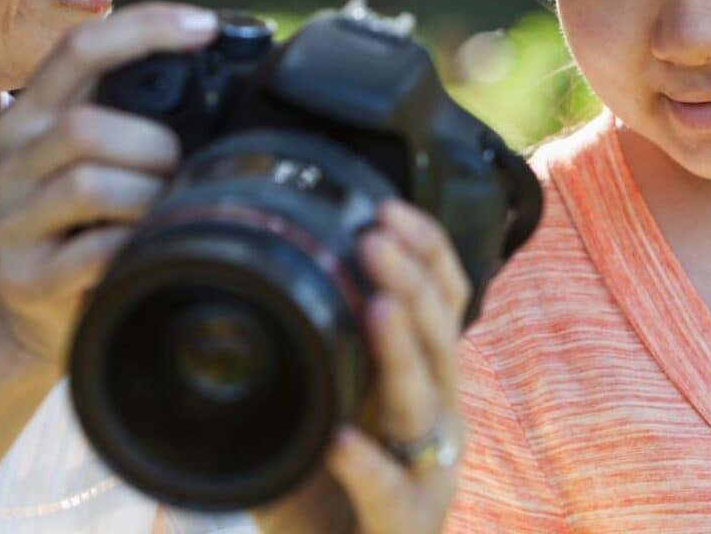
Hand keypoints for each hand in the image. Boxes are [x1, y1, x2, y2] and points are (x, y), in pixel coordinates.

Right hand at [0, 2, 218, 373]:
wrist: (30, 304)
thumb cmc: (87, 214)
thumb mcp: (101, 150)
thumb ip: (138, 110)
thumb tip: (226, 73)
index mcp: (37, 111)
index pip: (81, 49)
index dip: (145, 28)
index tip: (207, 27)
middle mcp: (15, 155)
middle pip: (85, 127)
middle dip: (155, 145)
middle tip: (182, 166)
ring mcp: (13, 216)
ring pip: (88, 184)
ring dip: (148, 194)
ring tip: (166, 206)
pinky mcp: (24, 275)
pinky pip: (91, 251)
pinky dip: (134, 243)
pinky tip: (146, 243)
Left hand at [255, 199, 470, 533]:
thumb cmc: (331, 479)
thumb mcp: (326, 396)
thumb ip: (318, 345)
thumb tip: (265, 269)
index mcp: (422, 374)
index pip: (444, 299)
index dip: (426, 250)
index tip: (387, 208)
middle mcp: (437, 414)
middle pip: (440, 336)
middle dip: (412, 281)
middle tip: (375, 238)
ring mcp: (428, 471)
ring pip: (426, 403)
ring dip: (401, 351)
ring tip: (378, 308)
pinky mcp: (406, 526)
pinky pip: (393, 495)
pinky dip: (368, 466)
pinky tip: (342, 440)